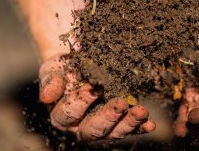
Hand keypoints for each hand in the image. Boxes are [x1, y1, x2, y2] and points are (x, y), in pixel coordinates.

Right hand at [39, 53, 155, 140]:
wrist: (81, 65)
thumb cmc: (64, 68)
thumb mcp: (52, 70)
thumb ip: (50, 82)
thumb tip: (46, 97)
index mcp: (61, 116)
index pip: (69, 113)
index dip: (80, 101)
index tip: (93, 87)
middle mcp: (81, 127)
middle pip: (93, 129)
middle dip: (109, 117)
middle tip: (121, 103)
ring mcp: (102, 127)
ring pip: (114, 132)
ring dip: (129, 123)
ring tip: (142, 112)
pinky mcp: (119, 123)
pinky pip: (131, 128)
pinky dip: (141, 126)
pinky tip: (151, 122)